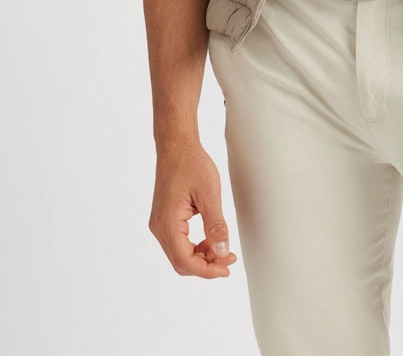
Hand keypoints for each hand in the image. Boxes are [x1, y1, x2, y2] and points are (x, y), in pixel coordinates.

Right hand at [149, 144, 237, 277]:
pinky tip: (210, 239)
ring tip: (223, 250)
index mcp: (168, 223)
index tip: (227, 268)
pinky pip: (178, 242)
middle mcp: (159, 227)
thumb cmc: (192, 165)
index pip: (185, 261)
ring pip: (179, 254)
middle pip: (180, 262)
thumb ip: (216, 225)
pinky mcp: (164, 219)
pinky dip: (194, 246)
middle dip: (206, 265)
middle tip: (229, 259)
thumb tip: (222, 251)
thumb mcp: (210, 194)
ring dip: (201, 257)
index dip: (207, 270)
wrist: (177, 146)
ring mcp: (159, 223)